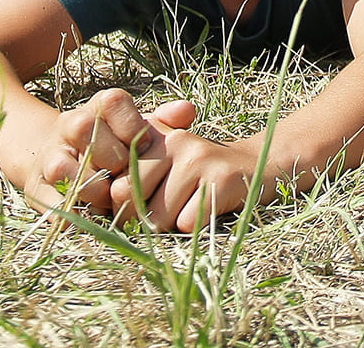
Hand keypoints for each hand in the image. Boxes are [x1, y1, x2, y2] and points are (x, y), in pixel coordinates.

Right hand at [21, 89, 195, 214]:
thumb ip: (164, 121)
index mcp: (100, 105)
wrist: (57, 155)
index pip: (119, 108)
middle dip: (116, 165)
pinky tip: (94, 218)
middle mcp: (71, 124)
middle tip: (128, 179)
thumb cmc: (112, 144)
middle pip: (94, 139)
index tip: (147, 148)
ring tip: (112, 202)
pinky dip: (77, 216)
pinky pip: (56, 205)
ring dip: (96, 194)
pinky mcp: (37, 188)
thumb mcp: (137, 129)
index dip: (136, 133)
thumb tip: (188, 110)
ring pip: (70, 173)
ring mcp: (51, 156)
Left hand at [109, 130, 258, 232]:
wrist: (260, 164)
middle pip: (130, 199)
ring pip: (158, 217)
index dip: (119, 205)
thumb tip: (103, 204)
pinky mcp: (222, 179)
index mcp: (155, 135)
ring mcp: (199, 159)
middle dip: (139, 219)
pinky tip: (206, 212)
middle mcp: (174, 142)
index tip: (132, 209)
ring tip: (186, 210)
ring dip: (169, 226)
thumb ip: (132, 172)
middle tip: (158, 218)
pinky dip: (193, 228)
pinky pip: (188, 223)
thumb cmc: (201, 171)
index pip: (115, 180)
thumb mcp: (166, 159)